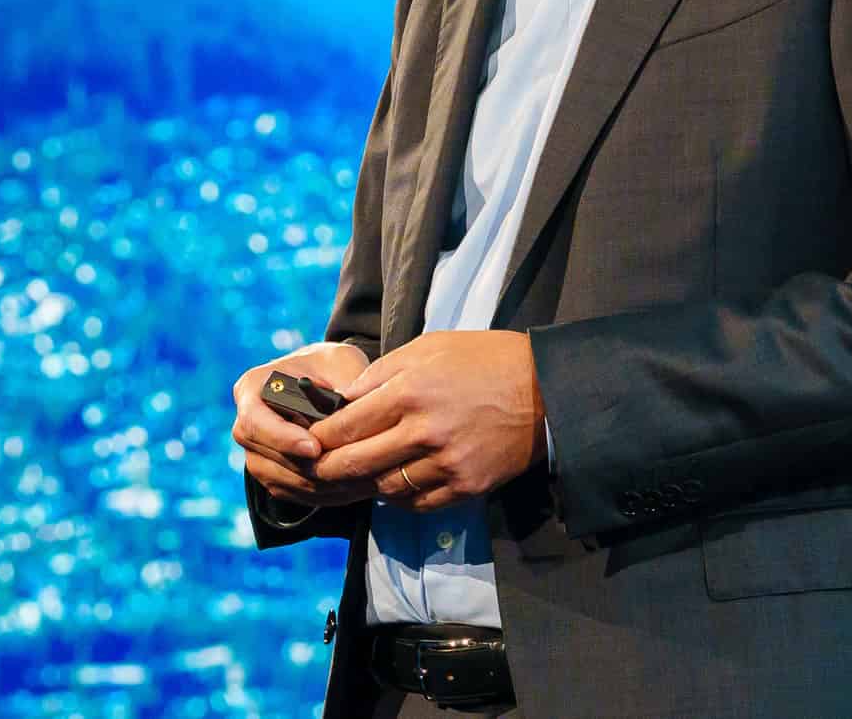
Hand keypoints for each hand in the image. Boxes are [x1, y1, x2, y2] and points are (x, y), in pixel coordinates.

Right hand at [231, 341, 373, 508]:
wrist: (328, 384)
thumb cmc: (332, 367)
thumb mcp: (342, 362)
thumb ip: (346, 383)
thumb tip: (351, 408)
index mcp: (252, 387)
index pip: (254, 421)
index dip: (284, 438)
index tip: (316, 448)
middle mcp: (247, 424)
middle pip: (267, 458)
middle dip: (308, 466)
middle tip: (348, 469)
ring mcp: (256, 454)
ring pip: (283, 480)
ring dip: (320, 483)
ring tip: (360, 479)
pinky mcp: (273, 476)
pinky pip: (294, 493)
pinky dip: (325, 493)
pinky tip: (355, 485)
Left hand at [307, 329, 546, 513]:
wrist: (544, 389)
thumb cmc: (481, 360)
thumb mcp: (427, 347)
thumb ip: (381, 374)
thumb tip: (343, 400)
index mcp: (410, 392)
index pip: (347, 425)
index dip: (320, 437)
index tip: (307, 441)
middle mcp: (425, 431)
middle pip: (358, 462)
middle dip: (329, 468)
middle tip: (314, 469)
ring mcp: (447, 463)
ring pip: (385, 488)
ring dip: (364, 484)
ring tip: (352, 478)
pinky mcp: (467, 486)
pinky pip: (418, 503)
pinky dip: (398, 497)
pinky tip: (392, 485)